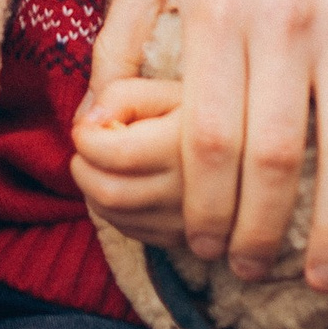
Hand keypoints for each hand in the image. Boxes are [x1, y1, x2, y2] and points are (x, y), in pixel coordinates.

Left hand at [71, 76, 186, 248]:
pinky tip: (125, 182)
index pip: (118, 154)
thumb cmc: (198, 112)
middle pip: (110, 192)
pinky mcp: (183, 238)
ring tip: (105, 161)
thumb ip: (123, 95)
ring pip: (113, 215)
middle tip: (89, 145)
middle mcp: (196, 190)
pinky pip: (127, 229)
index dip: (87, 138)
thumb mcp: (165, 89)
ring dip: (92, 188)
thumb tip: (87, 123)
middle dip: (83, 166)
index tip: (88, 125)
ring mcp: (190, 221)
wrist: (244, 151)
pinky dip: (111, 208)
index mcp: (195, 144)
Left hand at [91, 0, 327, 294]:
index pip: (208, 138)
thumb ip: (117, 39)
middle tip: (252, 274)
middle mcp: (283, 23)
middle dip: (262, 233)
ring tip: (321, 278)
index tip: (201, 247)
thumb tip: (92, 122)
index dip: (205, 206)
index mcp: (216, 11)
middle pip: (274, 158)